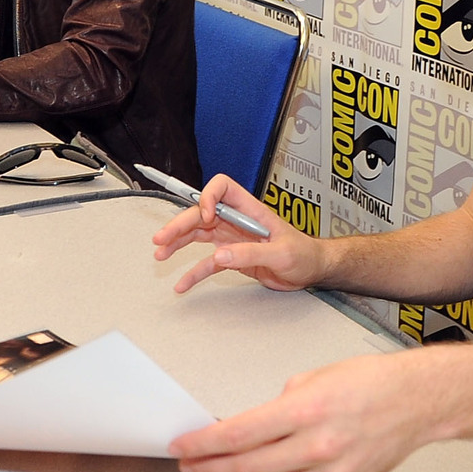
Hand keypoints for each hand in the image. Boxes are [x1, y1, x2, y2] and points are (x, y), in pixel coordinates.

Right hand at [152, 174, 328, 293]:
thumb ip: (251, 253)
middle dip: (179, 224)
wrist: (311, 271)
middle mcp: (237, 221)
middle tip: (161, 239)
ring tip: (160, 253)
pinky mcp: (232, 257)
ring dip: (177, 243)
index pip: (223, 188)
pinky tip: (182, 283)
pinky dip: (193, 272)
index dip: (209, 198)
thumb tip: (220, 255)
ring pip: (197, 235)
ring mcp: (232, 239)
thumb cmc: (304, 254)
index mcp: (250, 210)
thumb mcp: (282, 254)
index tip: (205, 218)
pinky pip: (206, 262)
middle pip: (201, 214)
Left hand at [170, 352, 435, 471]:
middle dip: (210, 469)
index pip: (237, 435)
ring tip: (221, 464)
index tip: (181, 447)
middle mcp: (317, 446)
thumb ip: (280, 404)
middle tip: (188, 465)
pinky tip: (274, 462)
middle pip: (246, 468)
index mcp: (304, 411)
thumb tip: (251, 426)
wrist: (420, 402)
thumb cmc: (371, 381)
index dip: (203, 445)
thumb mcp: (314, 377)